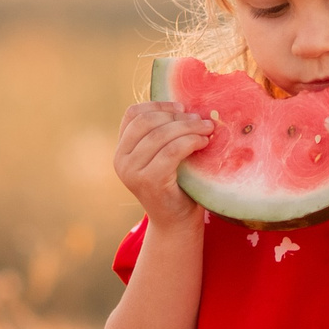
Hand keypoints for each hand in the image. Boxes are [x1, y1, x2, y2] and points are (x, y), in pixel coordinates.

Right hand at [113, 100, 213, 225]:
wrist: (176, 223)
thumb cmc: (175, 186)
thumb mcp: (162, 156)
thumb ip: (162, 134)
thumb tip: (184, 105)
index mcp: (122, 150)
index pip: (132, 114)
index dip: (158, 105)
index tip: (182, 109)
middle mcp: (121, 160)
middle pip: (147, 122)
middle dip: (178, 117)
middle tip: (201, 120)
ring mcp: (132, 172)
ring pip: (160, 135)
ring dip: (189, 128)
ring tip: (207, 129)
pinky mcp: (149, 181)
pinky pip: (171, 151)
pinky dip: (190, 142)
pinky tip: (204, 143)